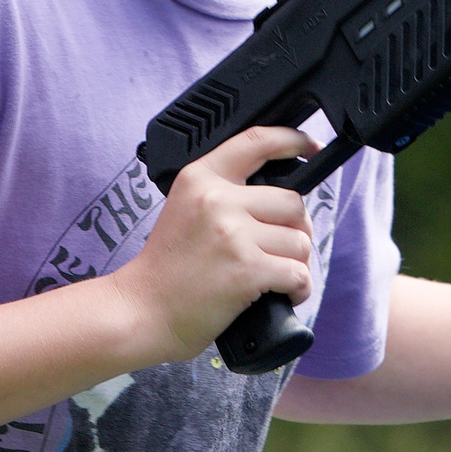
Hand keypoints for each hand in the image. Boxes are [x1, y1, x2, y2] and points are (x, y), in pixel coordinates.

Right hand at [112, 124, 318, 362]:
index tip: (309, 145)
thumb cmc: (166, 269)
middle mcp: (217, 200)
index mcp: (201, 179)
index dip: (292, 140)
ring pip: (300, 242)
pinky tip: (283, 295)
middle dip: (296, 229)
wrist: (141, 311)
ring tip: (275, 276)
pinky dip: (299, 289)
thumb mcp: (184, 210)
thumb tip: (279, 197)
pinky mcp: (247, 271)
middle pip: (293, 202)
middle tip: (279, 249)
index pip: (256, 141)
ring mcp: (233, 235)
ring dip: (297, 263)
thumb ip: (222, 194)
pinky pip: (299, 275)